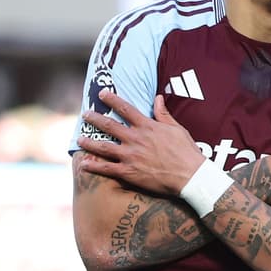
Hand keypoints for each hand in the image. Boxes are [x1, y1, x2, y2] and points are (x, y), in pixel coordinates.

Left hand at [74, 92, 206, 196]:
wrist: (190, 176)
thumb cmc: (187, 153)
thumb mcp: (177, 129)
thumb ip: (163, 114)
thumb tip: (158, 97)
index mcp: (147, 126)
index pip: (125, 108)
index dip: (112, 99)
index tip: (102, 94)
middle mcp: (135, 139)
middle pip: (109, 126)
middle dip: (95, 118)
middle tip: (85, 114)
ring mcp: (130, 156)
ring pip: (104, 147)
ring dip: (90, 142)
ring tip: (79, 139)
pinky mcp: (129, 172)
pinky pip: (107, 169)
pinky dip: (93, 167)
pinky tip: (83, 165)